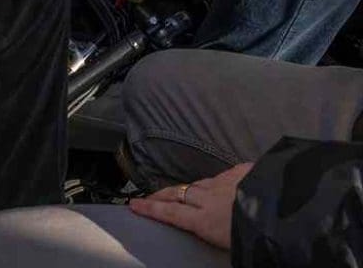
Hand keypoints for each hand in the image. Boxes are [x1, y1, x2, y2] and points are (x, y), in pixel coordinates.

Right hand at [129, 163, 253, 249]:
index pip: (171, 213)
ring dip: (187, 188)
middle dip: (161, 194)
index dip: (151, 208)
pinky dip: (216, 181)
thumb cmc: (260, 237)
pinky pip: (224, 176)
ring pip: (199, 183)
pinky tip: (220, 182)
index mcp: (206, 221)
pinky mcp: (242, 172)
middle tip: (149, 195)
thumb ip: (215, 236)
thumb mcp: (233, 247)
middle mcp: (210, 198)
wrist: (285, 211)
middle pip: (178, 193)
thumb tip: (207, 230)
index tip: (134, 204)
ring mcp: (225, 182)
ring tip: (181, 191)